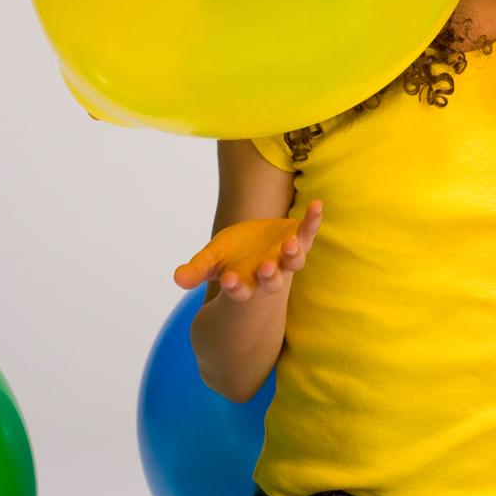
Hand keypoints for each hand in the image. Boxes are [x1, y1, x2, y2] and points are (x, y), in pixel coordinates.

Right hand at [173, 201, 322, 300]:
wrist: (256, 244)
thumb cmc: (232, 255)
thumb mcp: (212, 261)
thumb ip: (197, 270)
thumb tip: (177, 279)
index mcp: (246, 282)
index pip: (240, 290)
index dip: (235, 288)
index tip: (228, 280)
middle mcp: (270, 273)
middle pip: (272, 281)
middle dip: (269, 276)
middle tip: (265, 268)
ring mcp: (287, 256)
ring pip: (295, 261)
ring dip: (294, 254)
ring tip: (291, 244)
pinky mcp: (299, 237)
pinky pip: (309, 230)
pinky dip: (313, 219)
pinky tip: (317, 204)